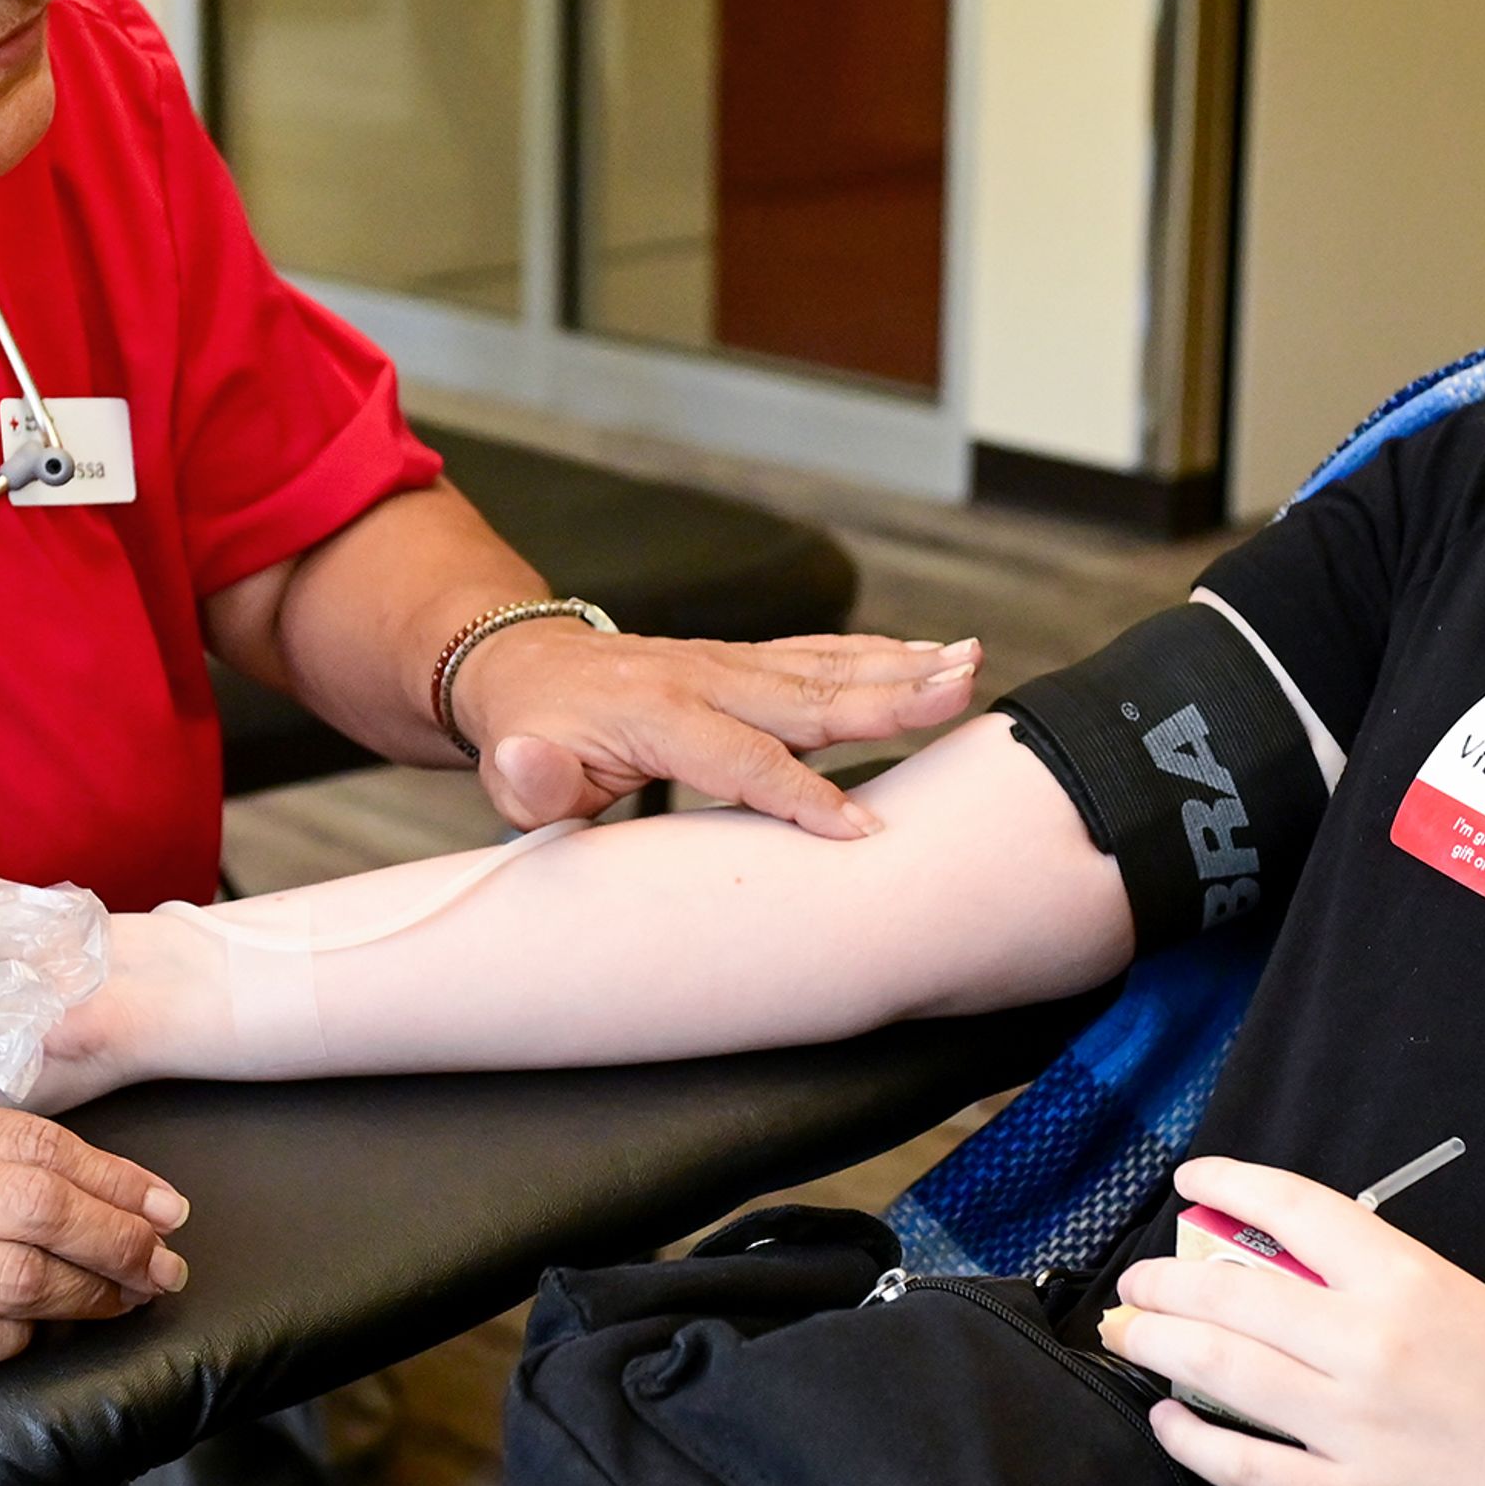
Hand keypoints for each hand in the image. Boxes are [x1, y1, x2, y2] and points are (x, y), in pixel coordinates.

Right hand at [0, 1090, 188, 1396]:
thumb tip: (69, 1173)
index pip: (39, 1146)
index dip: (117, 1178)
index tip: (166, 1203)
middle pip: (47, 1209)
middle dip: (126, 1238)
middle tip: (166, 1261)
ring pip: (23, 1277)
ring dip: (93, 1294)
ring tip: (128, 1300)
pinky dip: (24, 1340)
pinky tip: (44, 1336)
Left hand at [450, 624, 983, 837]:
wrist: (522, 667)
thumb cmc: (529, 736)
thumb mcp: (516, 772)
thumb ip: (531, 783)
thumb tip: (529, 769)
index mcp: (653, 711)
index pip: (740, 759)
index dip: (800, 796)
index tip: (861, 831)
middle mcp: (702, 675)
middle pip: (807, 693)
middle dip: (888, 698)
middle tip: (958, 692)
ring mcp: (728, 662)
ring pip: (826, 665)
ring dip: (902, 665)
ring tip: (969, 662)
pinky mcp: (745, 661)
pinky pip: (820, 655)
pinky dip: (879, 654)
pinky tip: (931, 655)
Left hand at [1095, 1157, 1484, 1485]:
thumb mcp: (1466, 1305)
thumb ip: (1377, 1285)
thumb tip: (1279, 1267)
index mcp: (1409, 1280)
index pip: (1295, 1208)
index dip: (1230, 1184)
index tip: (1192, 1180)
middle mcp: (1372, 1344)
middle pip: (1230, 1292)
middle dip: (1164, 1280)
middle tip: (1136, 1281)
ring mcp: (1356, 1428)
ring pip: (1219, 1369)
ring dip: (1156, 1343)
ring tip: (1128, 1332)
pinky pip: (1242, 1465)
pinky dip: (1188, 1437)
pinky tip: (1165, 1418)